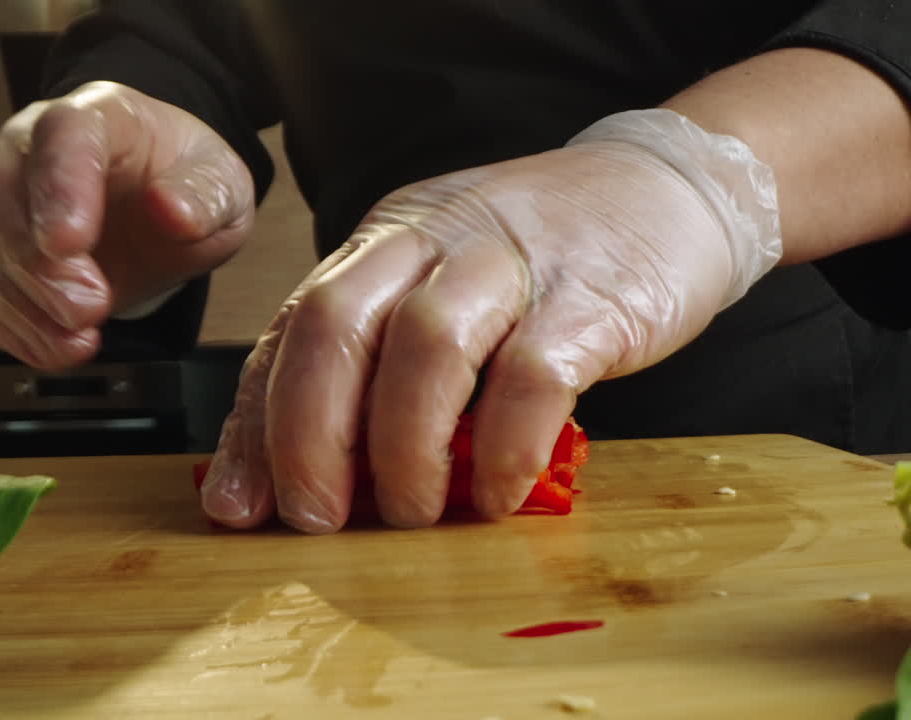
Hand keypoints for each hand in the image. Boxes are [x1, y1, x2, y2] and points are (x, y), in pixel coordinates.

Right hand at [0, 81, 254, 369]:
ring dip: (21, 304)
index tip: (70, 243)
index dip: (59, 189)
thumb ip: (204, 195)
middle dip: (35, 261)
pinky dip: (12, 327)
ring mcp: (0, 196)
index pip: (62, 135)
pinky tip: (55, 348)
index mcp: (97, 116)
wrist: (164, 205)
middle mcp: (30, 146)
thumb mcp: (223, 185)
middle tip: (88, 306)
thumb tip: (173, 212)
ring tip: (78, 339)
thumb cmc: (186, 183)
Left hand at [199, 109, 781, 532]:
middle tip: (316, 516)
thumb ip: (393, 351)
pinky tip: (500, 494)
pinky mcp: (594, 299)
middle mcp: (441, 238)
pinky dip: (506, 449)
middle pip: (338, 324)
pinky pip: (534, 378)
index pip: (295, 323)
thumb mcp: (450, 276)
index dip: (258, 421)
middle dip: (309, 435)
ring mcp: (518, 263)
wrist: (669, 189)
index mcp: (392, 236)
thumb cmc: (551, 253)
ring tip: (410, 513)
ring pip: (427, 347)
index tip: (241, 504)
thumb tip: (328, 464)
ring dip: (403, 449)